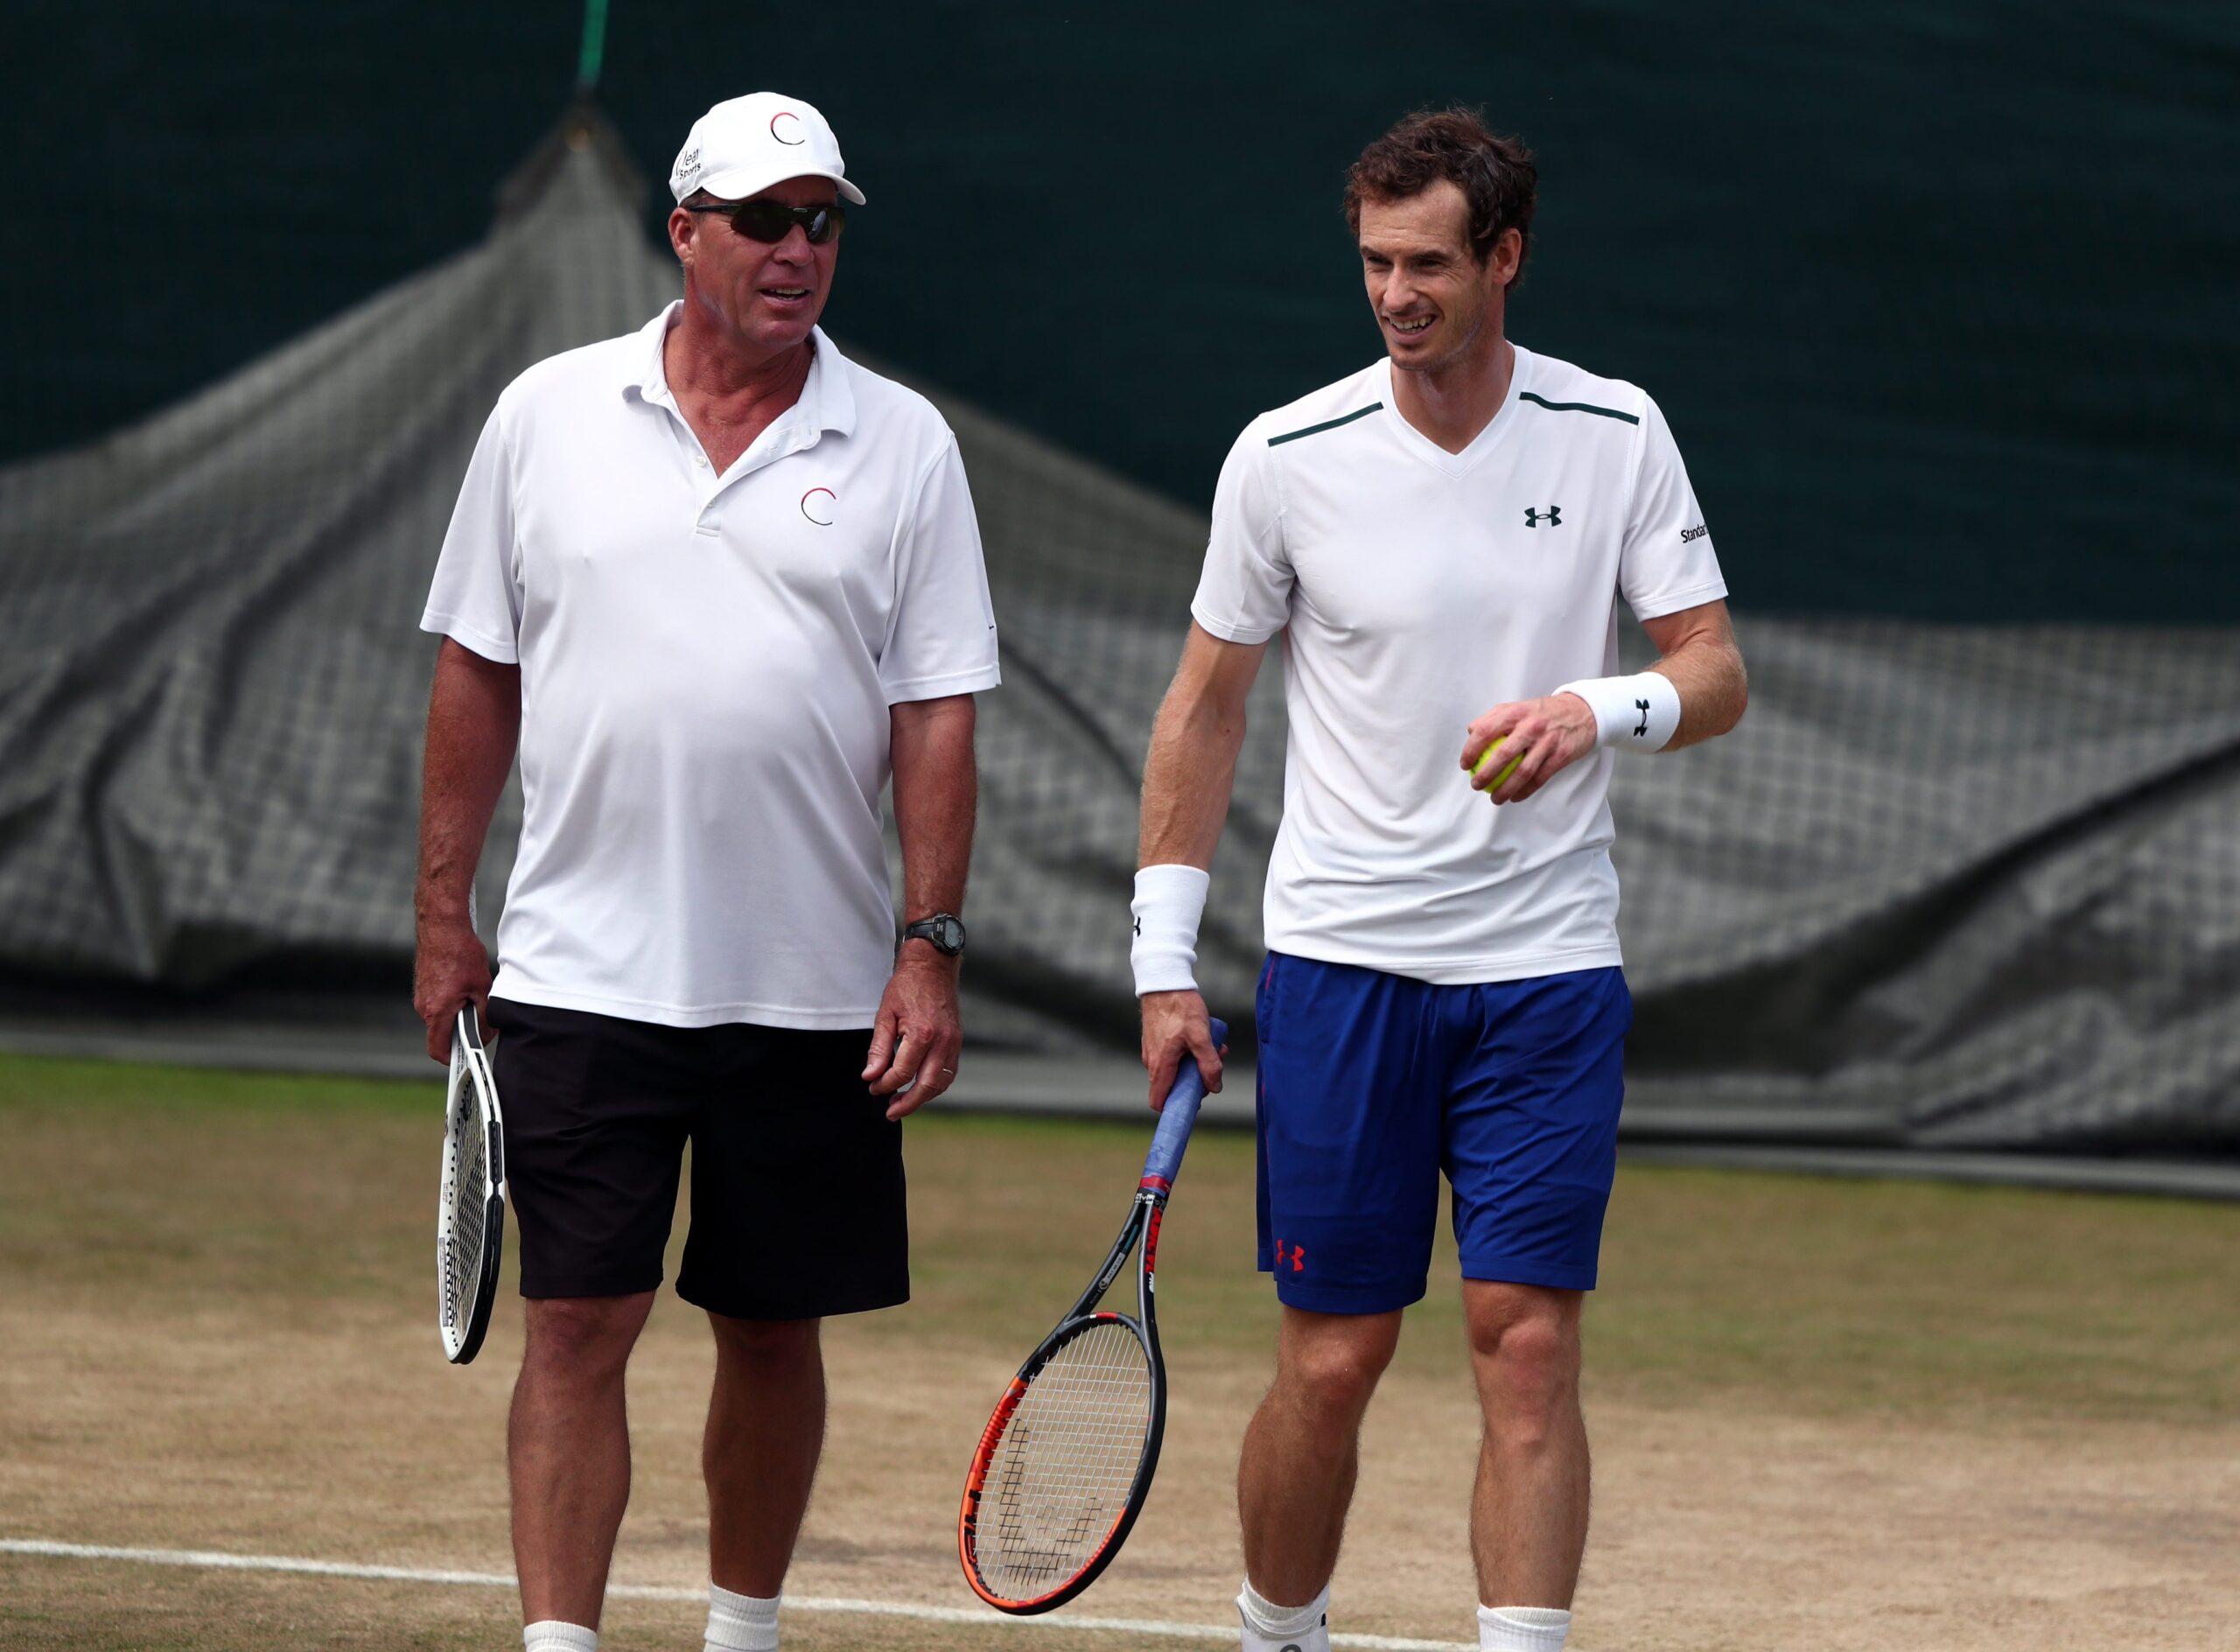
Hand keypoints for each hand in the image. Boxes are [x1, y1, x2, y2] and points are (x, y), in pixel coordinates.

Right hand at [414, 917, 491, 1062]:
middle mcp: (423, 1007)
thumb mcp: (482, 987)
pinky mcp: (423, 987)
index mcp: (436, 1011)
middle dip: (462, 1034)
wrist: (442, 926)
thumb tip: (486, 1034)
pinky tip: (466, 987)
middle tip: (482, 1024)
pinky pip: (437, 1004)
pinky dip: (452, 1003)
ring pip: (441, 1018)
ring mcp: (421, 997)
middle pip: (442, 1034)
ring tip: (475, 998)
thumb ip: (484, 1016)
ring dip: (458, 1016)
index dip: (453, 1058)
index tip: (468, 1057)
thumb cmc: (461, 954)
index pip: (437, 1050)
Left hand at [862, 946, 963, 1119]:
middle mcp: (942, 1041)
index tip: (872, 1087)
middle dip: (907, 1103)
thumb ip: (878, 1048)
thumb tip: (870, 1076)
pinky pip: (949, 1073)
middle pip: (926, 1086)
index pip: (902, 1073)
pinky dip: (935, 1085)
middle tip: (890, 1112)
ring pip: (941, 1083)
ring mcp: (953, 1043)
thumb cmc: (906, 987)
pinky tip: (920, 1087)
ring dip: (922, 1098)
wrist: (933, 967)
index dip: (885, 1084)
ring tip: (903, 1103)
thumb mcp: (885, 1015)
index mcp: (921, 1034)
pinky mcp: (957, 1042)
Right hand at [1139, 988, 1224, 1111]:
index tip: (1196, 1100)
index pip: (1159, 1102)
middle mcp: (1152, 1063)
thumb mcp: (1201, 1036)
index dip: (1175, 1107)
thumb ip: (1209, 1063)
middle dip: (1197, 1080)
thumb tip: (1214, 1087)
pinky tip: (1203, 1038)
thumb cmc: (1181, 1007)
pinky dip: (1189, 1053)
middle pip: (1174, 1087)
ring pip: (1176, 1071)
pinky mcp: (1156, 1042)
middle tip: (1215, 1063)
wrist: (1164, 982)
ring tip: (1214, 1046)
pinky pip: (1174, 1057)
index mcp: (1160, 1066)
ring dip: (1196, 1064)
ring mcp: (1152, 1052)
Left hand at [1460, 692, 1598, 804]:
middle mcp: (1531, 726)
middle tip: (1476, 785)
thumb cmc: (1543, 712)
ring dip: (1505, 789)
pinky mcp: (1561, 755)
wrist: (1582, 712)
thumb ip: (1494, 717)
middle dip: (1486, 774)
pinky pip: (1539, 779)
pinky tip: (1514, 797)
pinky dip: (1525, 791)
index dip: (1471, 750)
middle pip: (1503, 754)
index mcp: (1516, 712)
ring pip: (1522, 771)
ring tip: (1494, 798)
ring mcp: (1547, 741)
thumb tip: (1471, 732)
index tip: (1465, 764)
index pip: (1485, 730)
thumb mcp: (1518, 707)